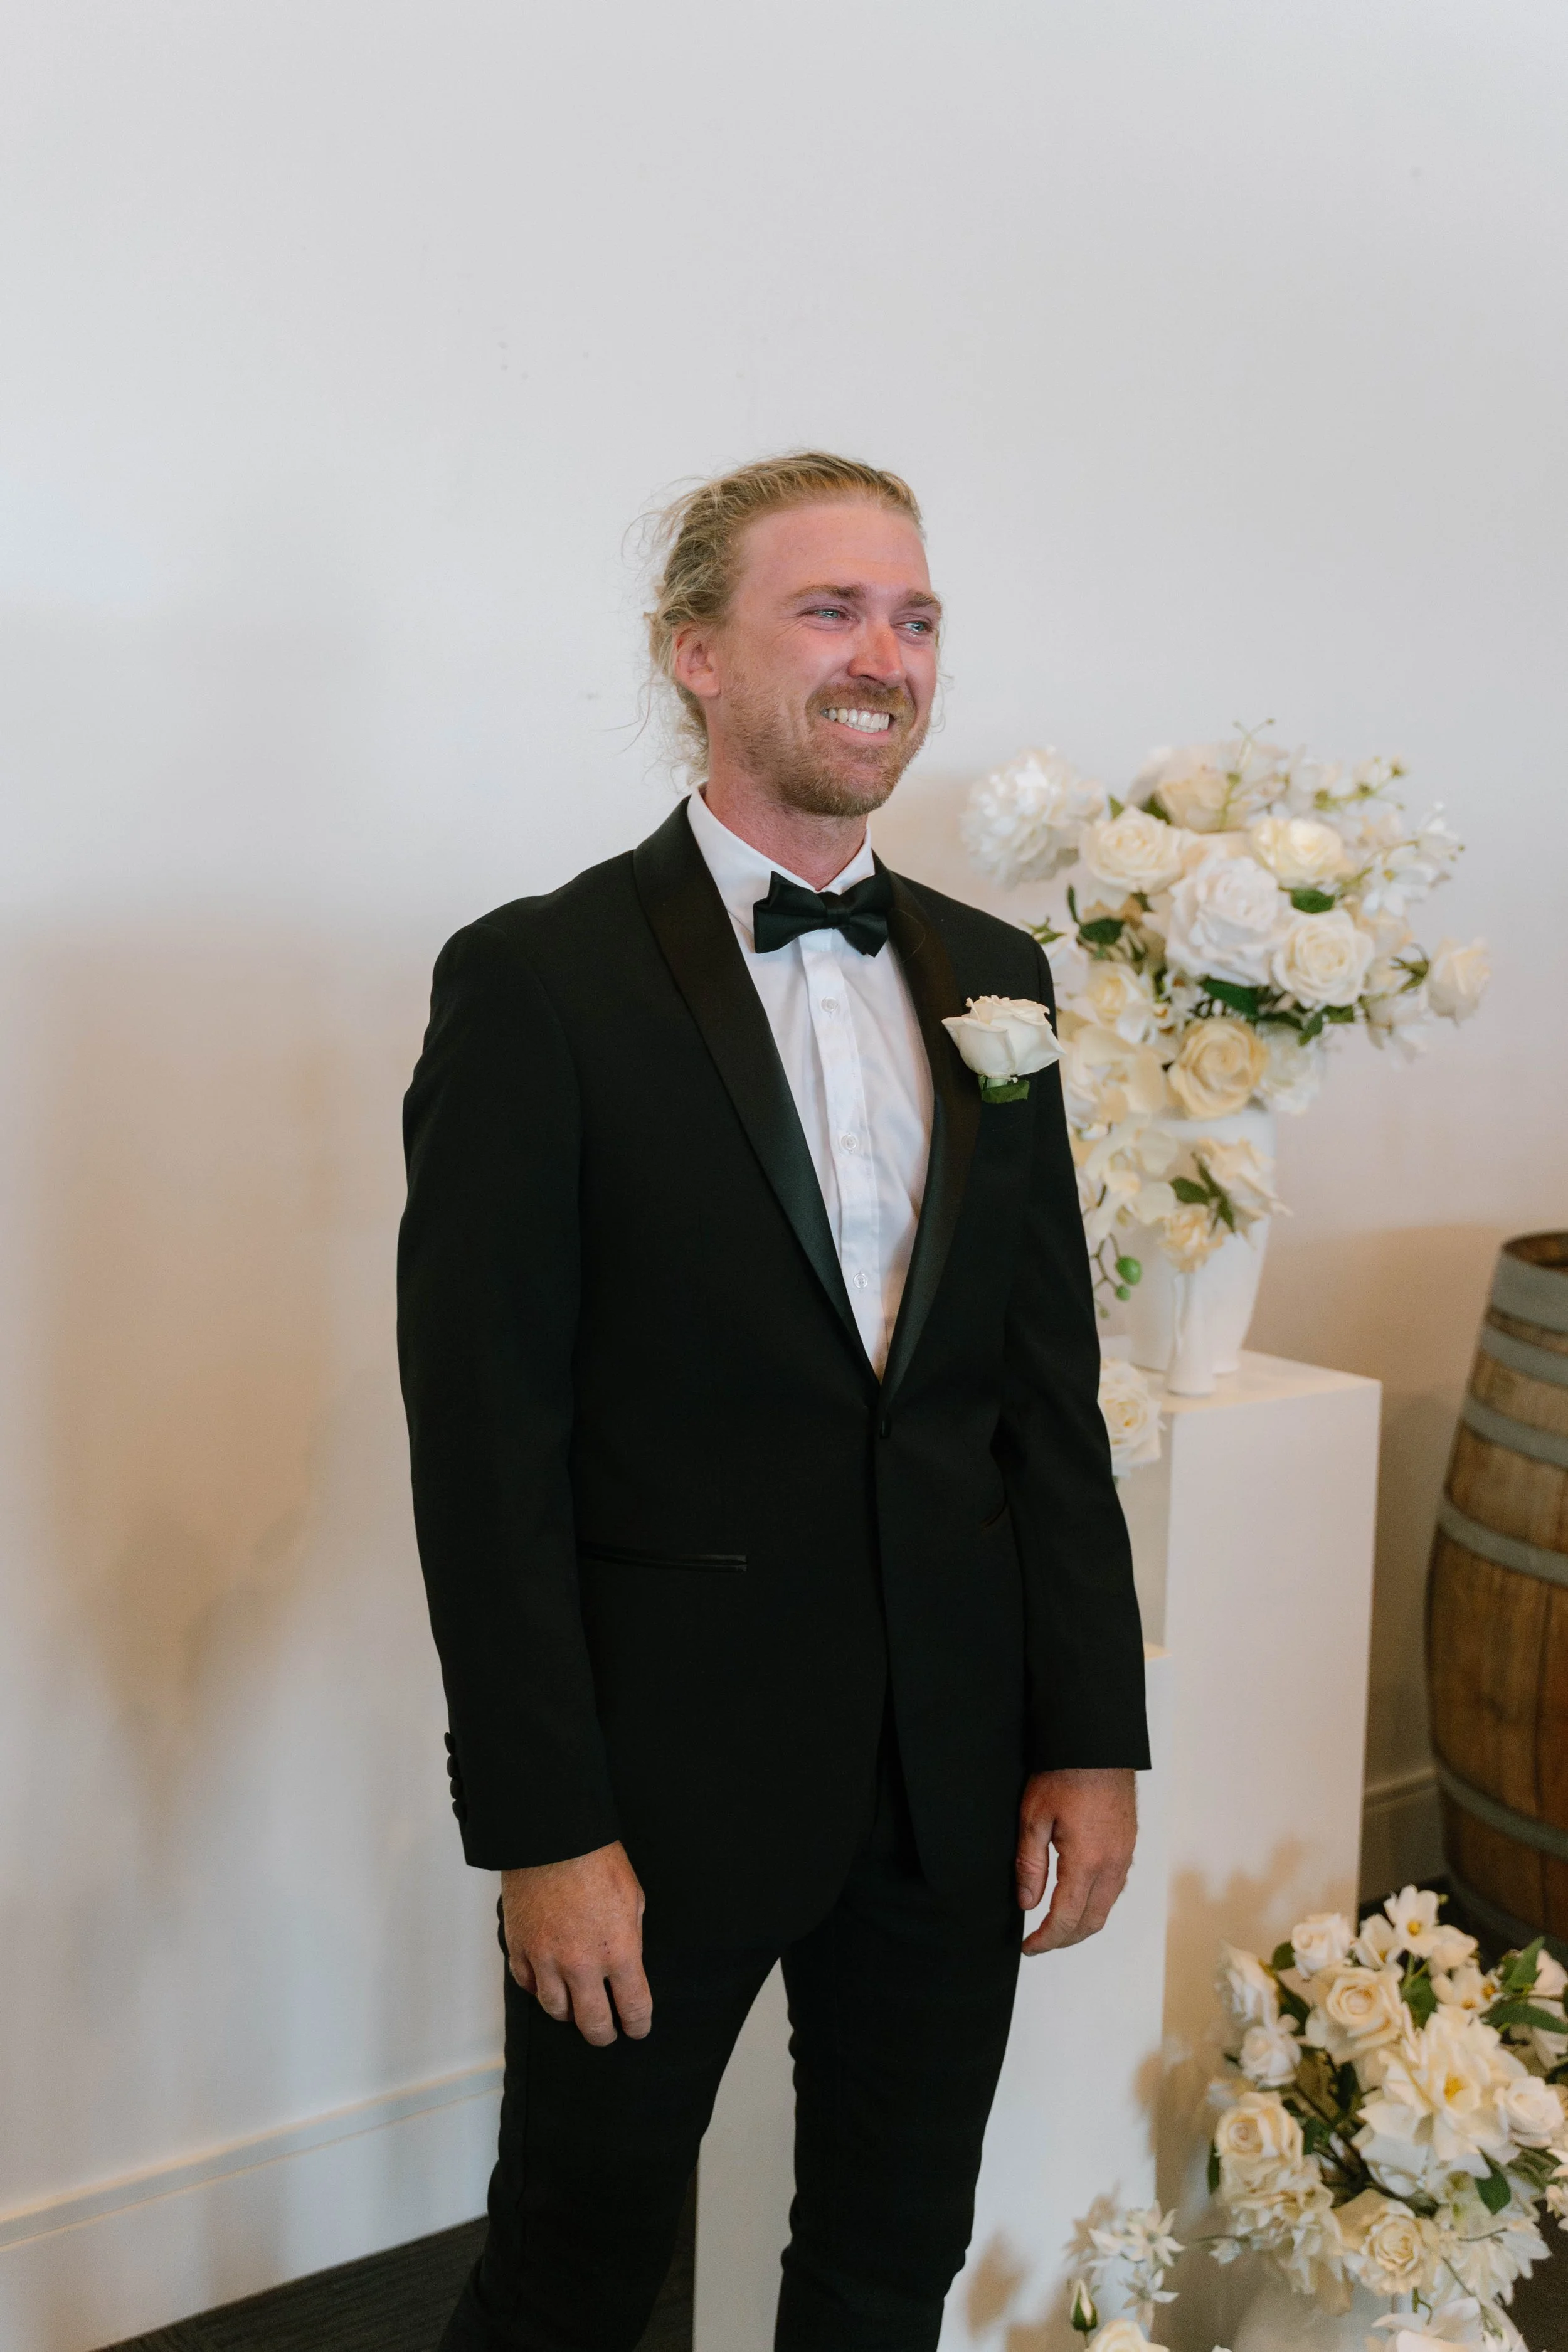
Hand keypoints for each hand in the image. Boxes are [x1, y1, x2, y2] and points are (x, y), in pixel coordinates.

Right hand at [500, 1840, 650, 2045]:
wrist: (552, 1837)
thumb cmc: (597, 1860)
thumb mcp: (633, 1898)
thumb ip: (631, 1937)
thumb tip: (626, 1964)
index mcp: (619, 1951)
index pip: (633, 2008)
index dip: (638, 2024)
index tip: (638, 2028)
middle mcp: (582, 1964)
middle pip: (593, 2023)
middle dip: (604, 2034)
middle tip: (607, 2032)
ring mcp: (546, 1960)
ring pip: (557, 2010)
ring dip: (570, 2014)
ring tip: (577, 2010)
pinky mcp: (520, 1949)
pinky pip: (529, 1986)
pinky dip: (540, 1990)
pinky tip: (550, 1985)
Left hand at [1016, 1767, 1136, 1955]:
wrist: (1097, 1743)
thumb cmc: (1064, 1773)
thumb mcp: (1034, 1817)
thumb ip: (1030, 1864)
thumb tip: (1027, 1903)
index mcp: (1087, 1861)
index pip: (1067, 1917)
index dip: (1046, 1939)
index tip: (1029, 1947)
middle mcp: (1112, 1865)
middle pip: (1091, 1922)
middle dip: (1064, 1939)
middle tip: (1039, 1942)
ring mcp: (1124, 1856)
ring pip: (1106, 1908)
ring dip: (1082, 1924)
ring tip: (1055, 1926)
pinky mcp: (1128, 1846)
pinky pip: (1114, 1889)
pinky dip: (1095, 1904)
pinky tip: (1077, 1898)